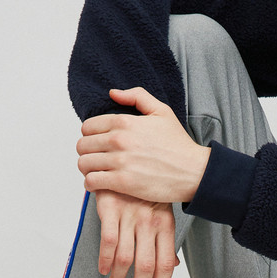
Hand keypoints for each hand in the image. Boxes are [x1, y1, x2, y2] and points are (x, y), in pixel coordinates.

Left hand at [76, 87, 210, 204]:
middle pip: (82, 145)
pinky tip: (100, 183)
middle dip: (88, 152)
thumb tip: (113, 93)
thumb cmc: (179, 144)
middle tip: (98, 158)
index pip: (88, 126)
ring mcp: (120, 162)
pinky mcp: (122, 183)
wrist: (194, 171)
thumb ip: (136, 97)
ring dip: (88, 168)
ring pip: (83, 164)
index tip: (99, 143)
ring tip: (98, 171)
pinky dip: (91, 184)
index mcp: (125, 121)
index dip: (91, 135)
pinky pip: (91, 182)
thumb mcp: (162, 111)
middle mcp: (119, 140)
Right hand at [93, 190, 177, 277]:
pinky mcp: (111, 209)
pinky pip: (108, 240)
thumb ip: (165, 241)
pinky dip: (105, 259)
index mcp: (166, 226)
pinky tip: (104, 269)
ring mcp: (130, 216)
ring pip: (126, 258)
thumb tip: (174, 266)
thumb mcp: (163, 213)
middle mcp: (149, 224)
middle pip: (147, 266)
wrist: (131, 158)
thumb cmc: (147, 191)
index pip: (166, 264)